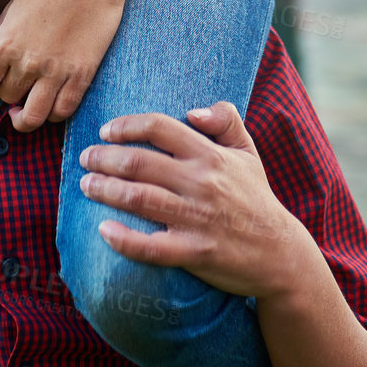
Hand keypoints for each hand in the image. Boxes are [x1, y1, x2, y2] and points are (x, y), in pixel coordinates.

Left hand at [0, 0, 130, 131]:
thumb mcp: (13, 7)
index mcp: (5, 43)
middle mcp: (27, 62)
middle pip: (6, 97)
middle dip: (9, 92)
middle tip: (18, 84)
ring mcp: (55, 71)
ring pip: (31, 117)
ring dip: (27, 114)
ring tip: (28, 107)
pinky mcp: (81, 75)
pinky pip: (62, 112)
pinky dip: (54, 114)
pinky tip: (51, 104)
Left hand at [76, 101, 309, 299]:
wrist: (280, 254)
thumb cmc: (256, 199)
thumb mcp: (247, 152)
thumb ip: (225, 119)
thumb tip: (191, 112)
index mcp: (210, 155)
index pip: (159, 127)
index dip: (126, 126)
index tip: (106, 132)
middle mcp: (201, 183)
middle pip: (139, 162)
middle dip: (104, 158)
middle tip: (86, 159)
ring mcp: (197, 218)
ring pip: (139, 199)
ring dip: (105, 190)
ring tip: (86, 185)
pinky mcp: (195, 253)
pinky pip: (152, 247)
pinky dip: (124, 239)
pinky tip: (103, 231)